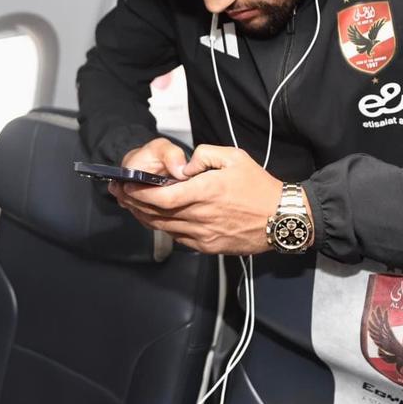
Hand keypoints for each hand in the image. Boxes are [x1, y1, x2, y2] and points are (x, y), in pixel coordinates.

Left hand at [113, 145, 305, 254]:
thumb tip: (183, 166)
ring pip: (163, 228)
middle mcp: (201, 216)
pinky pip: (177, 238)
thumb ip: (204, 156)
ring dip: (144, 217)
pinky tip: (155, 218)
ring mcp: (203, 235)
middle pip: (157, 213)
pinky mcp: (208, 247)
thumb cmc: (259, 187)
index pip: (162, 195)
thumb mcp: (234, 157)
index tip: (127, 185)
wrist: (282, 219)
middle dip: (134, 203)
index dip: (140, 192)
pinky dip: (162, 228)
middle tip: (120, 194)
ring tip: (131, 205)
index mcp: (205, 192)